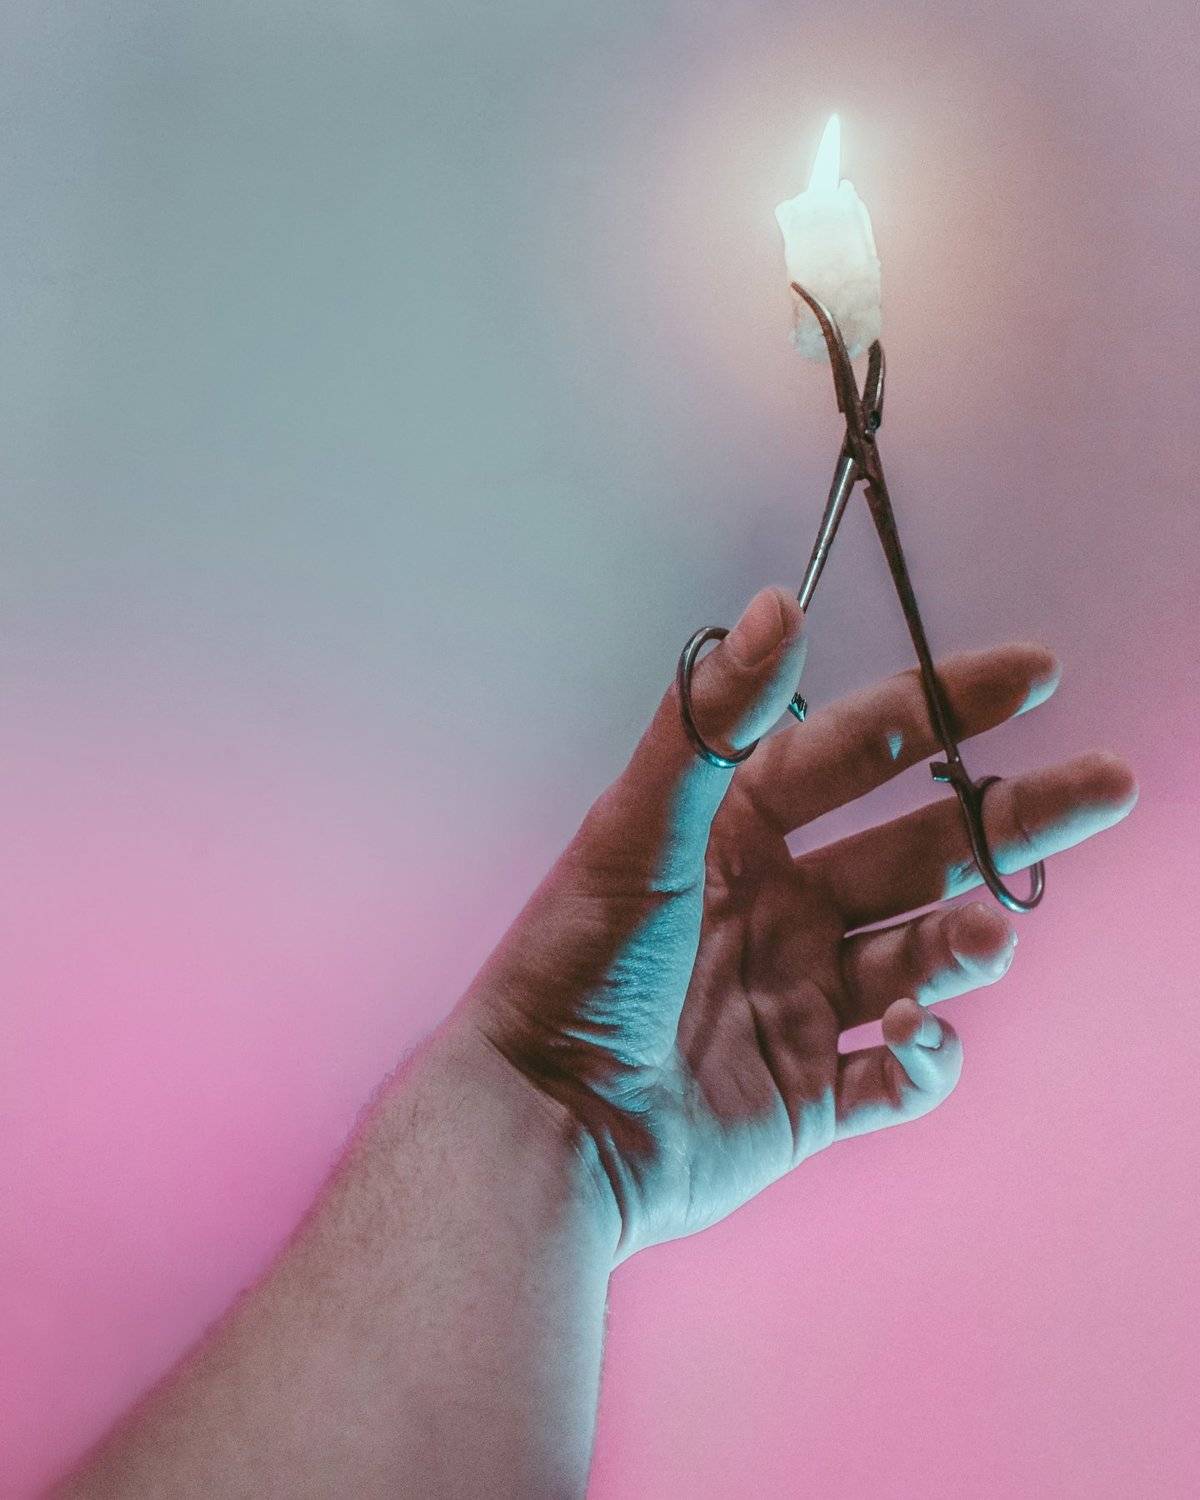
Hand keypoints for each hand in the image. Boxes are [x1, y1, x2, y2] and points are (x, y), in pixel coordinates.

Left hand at [456, 587, 1137, 1264]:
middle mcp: (779, 907)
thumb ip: (712, 721)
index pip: (861, 752)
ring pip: (922, 957)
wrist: (542, 1121)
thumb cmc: (577, 963)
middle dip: (1011, 817)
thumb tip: (777, 602)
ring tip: (987, 938)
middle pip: (921, 850)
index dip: (942, 709)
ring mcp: (797, 1000)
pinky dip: (922, 1057)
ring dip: (966, 944)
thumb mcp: (640, 827)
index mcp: (738, 833)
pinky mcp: (806, 1093)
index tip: (1032, 673)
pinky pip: (896, 1073)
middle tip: (1104, 785)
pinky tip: (909, 1040)